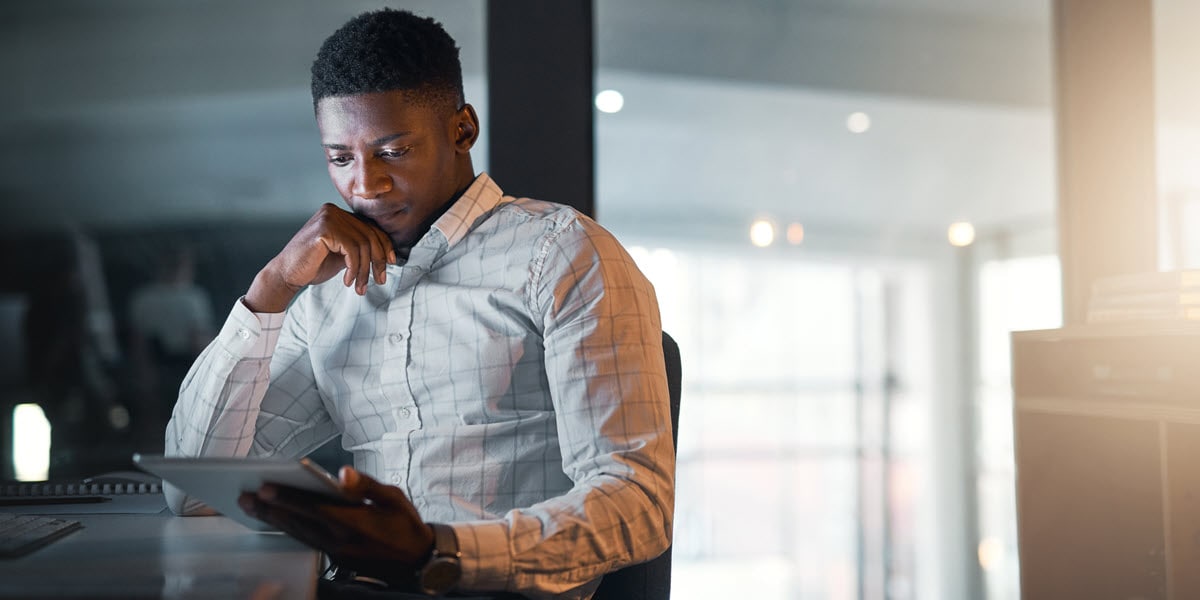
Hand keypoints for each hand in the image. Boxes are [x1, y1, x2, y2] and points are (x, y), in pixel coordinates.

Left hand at [238, 466, 434, 582]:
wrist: (417, 560)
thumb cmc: (406, 525)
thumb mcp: (394, 498)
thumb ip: (366, 485)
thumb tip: (341, 473)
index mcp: (355, 523)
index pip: (313, 508)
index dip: (287, 497)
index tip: (265, 487)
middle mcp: (341, 541)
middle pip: (298, 523)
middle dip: (270, 509)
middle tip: (245, 498)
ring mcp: (337, 553)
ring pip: (298, 534)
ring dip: (274, 520)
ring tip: (252, 507)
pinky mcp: (336, 559)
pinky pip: (306, 542)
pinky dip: (289, 530)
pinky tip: (276, 521)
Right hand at [245, 204, 396, 311]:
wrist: (286, 274)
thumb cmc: (313, 266)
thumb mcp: (343, 255)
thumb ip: (360, 248)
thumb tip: (387, 253)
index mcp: (338, 213)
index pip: (370, 227)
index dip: (385, 245)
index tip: (392, 263)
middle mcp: (333, 211)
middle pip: (369, 235)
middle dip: (378, 261)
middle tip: (380, 280)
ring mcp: (328, 217)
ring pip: (362, 245)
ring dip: (364, 270)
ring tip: (360, 287)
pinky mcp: (325, 229)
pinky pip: (352, 250)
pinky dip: (354, 269)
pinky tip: (348, 281)